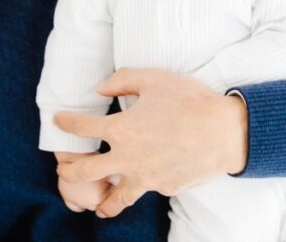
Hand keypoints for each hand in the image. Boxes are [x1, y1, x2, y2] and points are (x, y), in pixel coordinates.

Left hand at [54, 68, 247, 218]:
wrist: (226, 133)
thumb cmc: (191, 101)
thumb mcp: (154, 79)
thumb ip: (122, 80)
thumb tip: (100, 89)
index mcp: (122, 129)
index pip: (82, 128)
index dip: (66, 123)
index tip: (58, 121)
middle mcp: (128, 158)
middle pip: (86, 172)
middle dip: (69, 171)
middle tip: (63, 169)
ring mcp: (146, 177)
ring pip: (115, 199)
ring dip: (101, 202)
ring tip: (94, 207)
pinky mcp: (165, 188)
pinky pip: (148, 190)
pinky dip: (141, 190)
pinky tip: (142, 188)